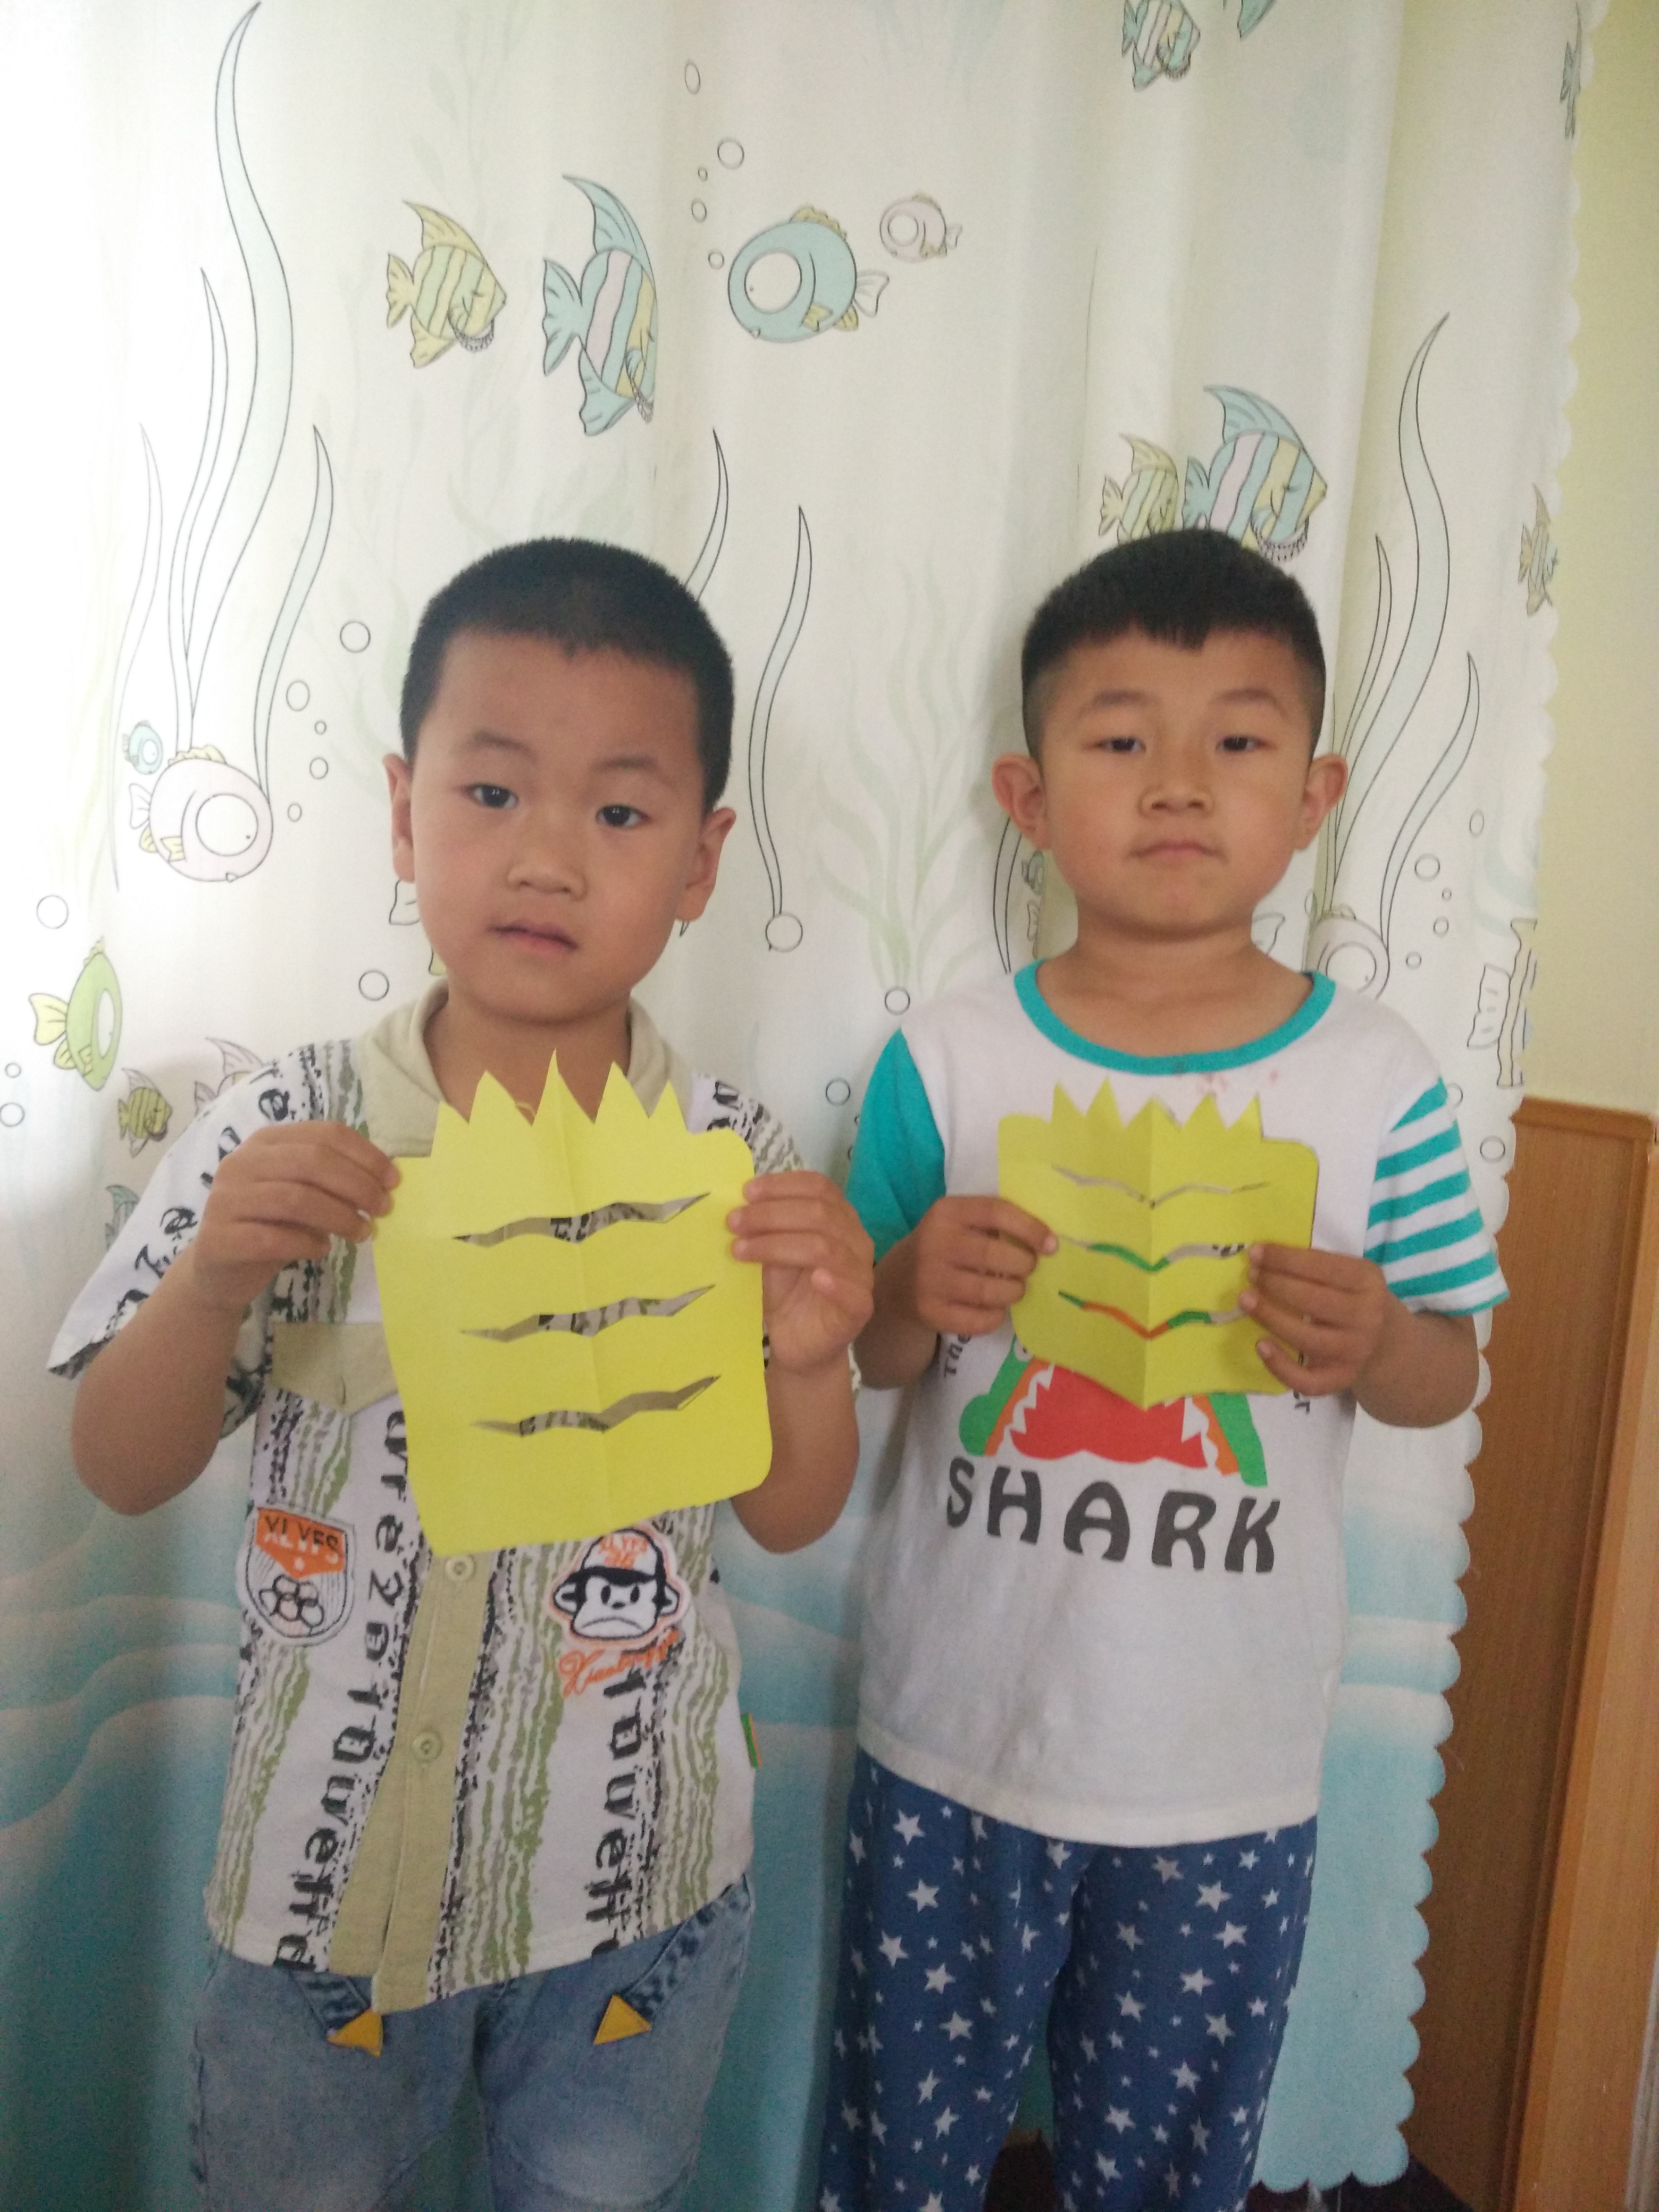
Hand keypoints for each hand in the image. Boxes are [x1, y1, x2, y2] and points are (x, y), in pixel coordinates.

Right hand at [182, 1122, 399, 1316]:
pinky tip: (321, 1250)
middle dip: (357, 1185)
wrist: (220, 1270)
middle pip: (312, 1161)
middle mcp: (241, 1162)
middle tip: (383, 1209)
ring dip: (339, 1217)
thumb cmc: (271, 1225)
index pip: (324, 1134)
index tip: (393, 1181)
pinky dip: (306, 1243)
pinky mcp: (219, 1238)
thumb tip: (385, 1179)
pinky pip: (273, 1238)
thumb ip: (332, 1180)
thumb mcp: (302, 1193)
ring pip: (295, 1199)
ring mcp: (226, 1198)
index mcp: (266, 1141)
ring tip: (362, 1233)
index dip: (365, 1155)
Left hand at [728, 1172, 873, 1374]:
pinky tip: (816, 1278)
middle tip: (733, 1223)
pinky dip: (835, 1282)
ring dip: (778, 1244)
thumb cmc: (786, 1292)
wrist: (797, 1343)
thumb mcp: (771, 1252)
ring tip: (742, 1251)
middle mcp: (856, 1239)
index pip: (819, 1186)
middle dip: (771, 1214)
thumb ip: (765, 1227)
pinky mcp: (859, 1308)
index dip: (782, 1185)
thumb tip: (736, 1203)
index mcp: (838, 1218)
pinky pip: (853, 1292)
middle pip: (819, 1213)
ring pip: (826, 1247)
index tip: (746, 1192)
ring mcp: (861, 1273)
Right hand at [900, 1196, 1057, 1339]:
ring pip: (988, 1291)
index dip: (1029, 1228)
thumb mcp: (961, 1222)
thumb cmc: (946, 1246)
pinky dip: (995, 1316)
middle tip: (1027, 1268)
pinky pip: (978, 1320)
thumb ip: (995, 1222)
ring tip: (1015, 1288)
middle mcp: (934, 1243)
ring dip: (1013, 1292)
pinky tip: (996, 1309)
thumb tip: (1047, 1241)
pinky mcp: (930, 1311)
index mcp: (946, 1212)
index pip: (996, 1212)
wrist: (900, 1282)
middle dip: (1023, 1265)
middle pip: (994, 1254)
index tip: (1051, 1245)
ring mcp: (929, 1280)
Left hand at [1240, 1244, 1401, 1397]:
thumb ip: (1316, 1266)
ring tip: (1245, 1301)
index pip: (1323, 1266)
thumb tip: (1262, 1257)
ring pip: (1307, 1338)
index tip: (1255, 1252)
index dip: (1285, 1259)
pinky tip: (1260, 1345)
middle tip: (1250, 1276)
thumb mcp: (1349, 1274)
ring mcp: (1355, 1351)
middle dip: (1275, 1284)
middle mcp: (1366, 1317)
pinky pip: (1308, 1380)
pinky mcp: (1341, 1379)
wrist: (1386, 1343)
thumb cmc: (1354, 1299)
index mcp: (1367, 1282)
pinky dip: (1280, 1366)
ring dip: (1271, 1318)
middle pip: (1313, 1300)